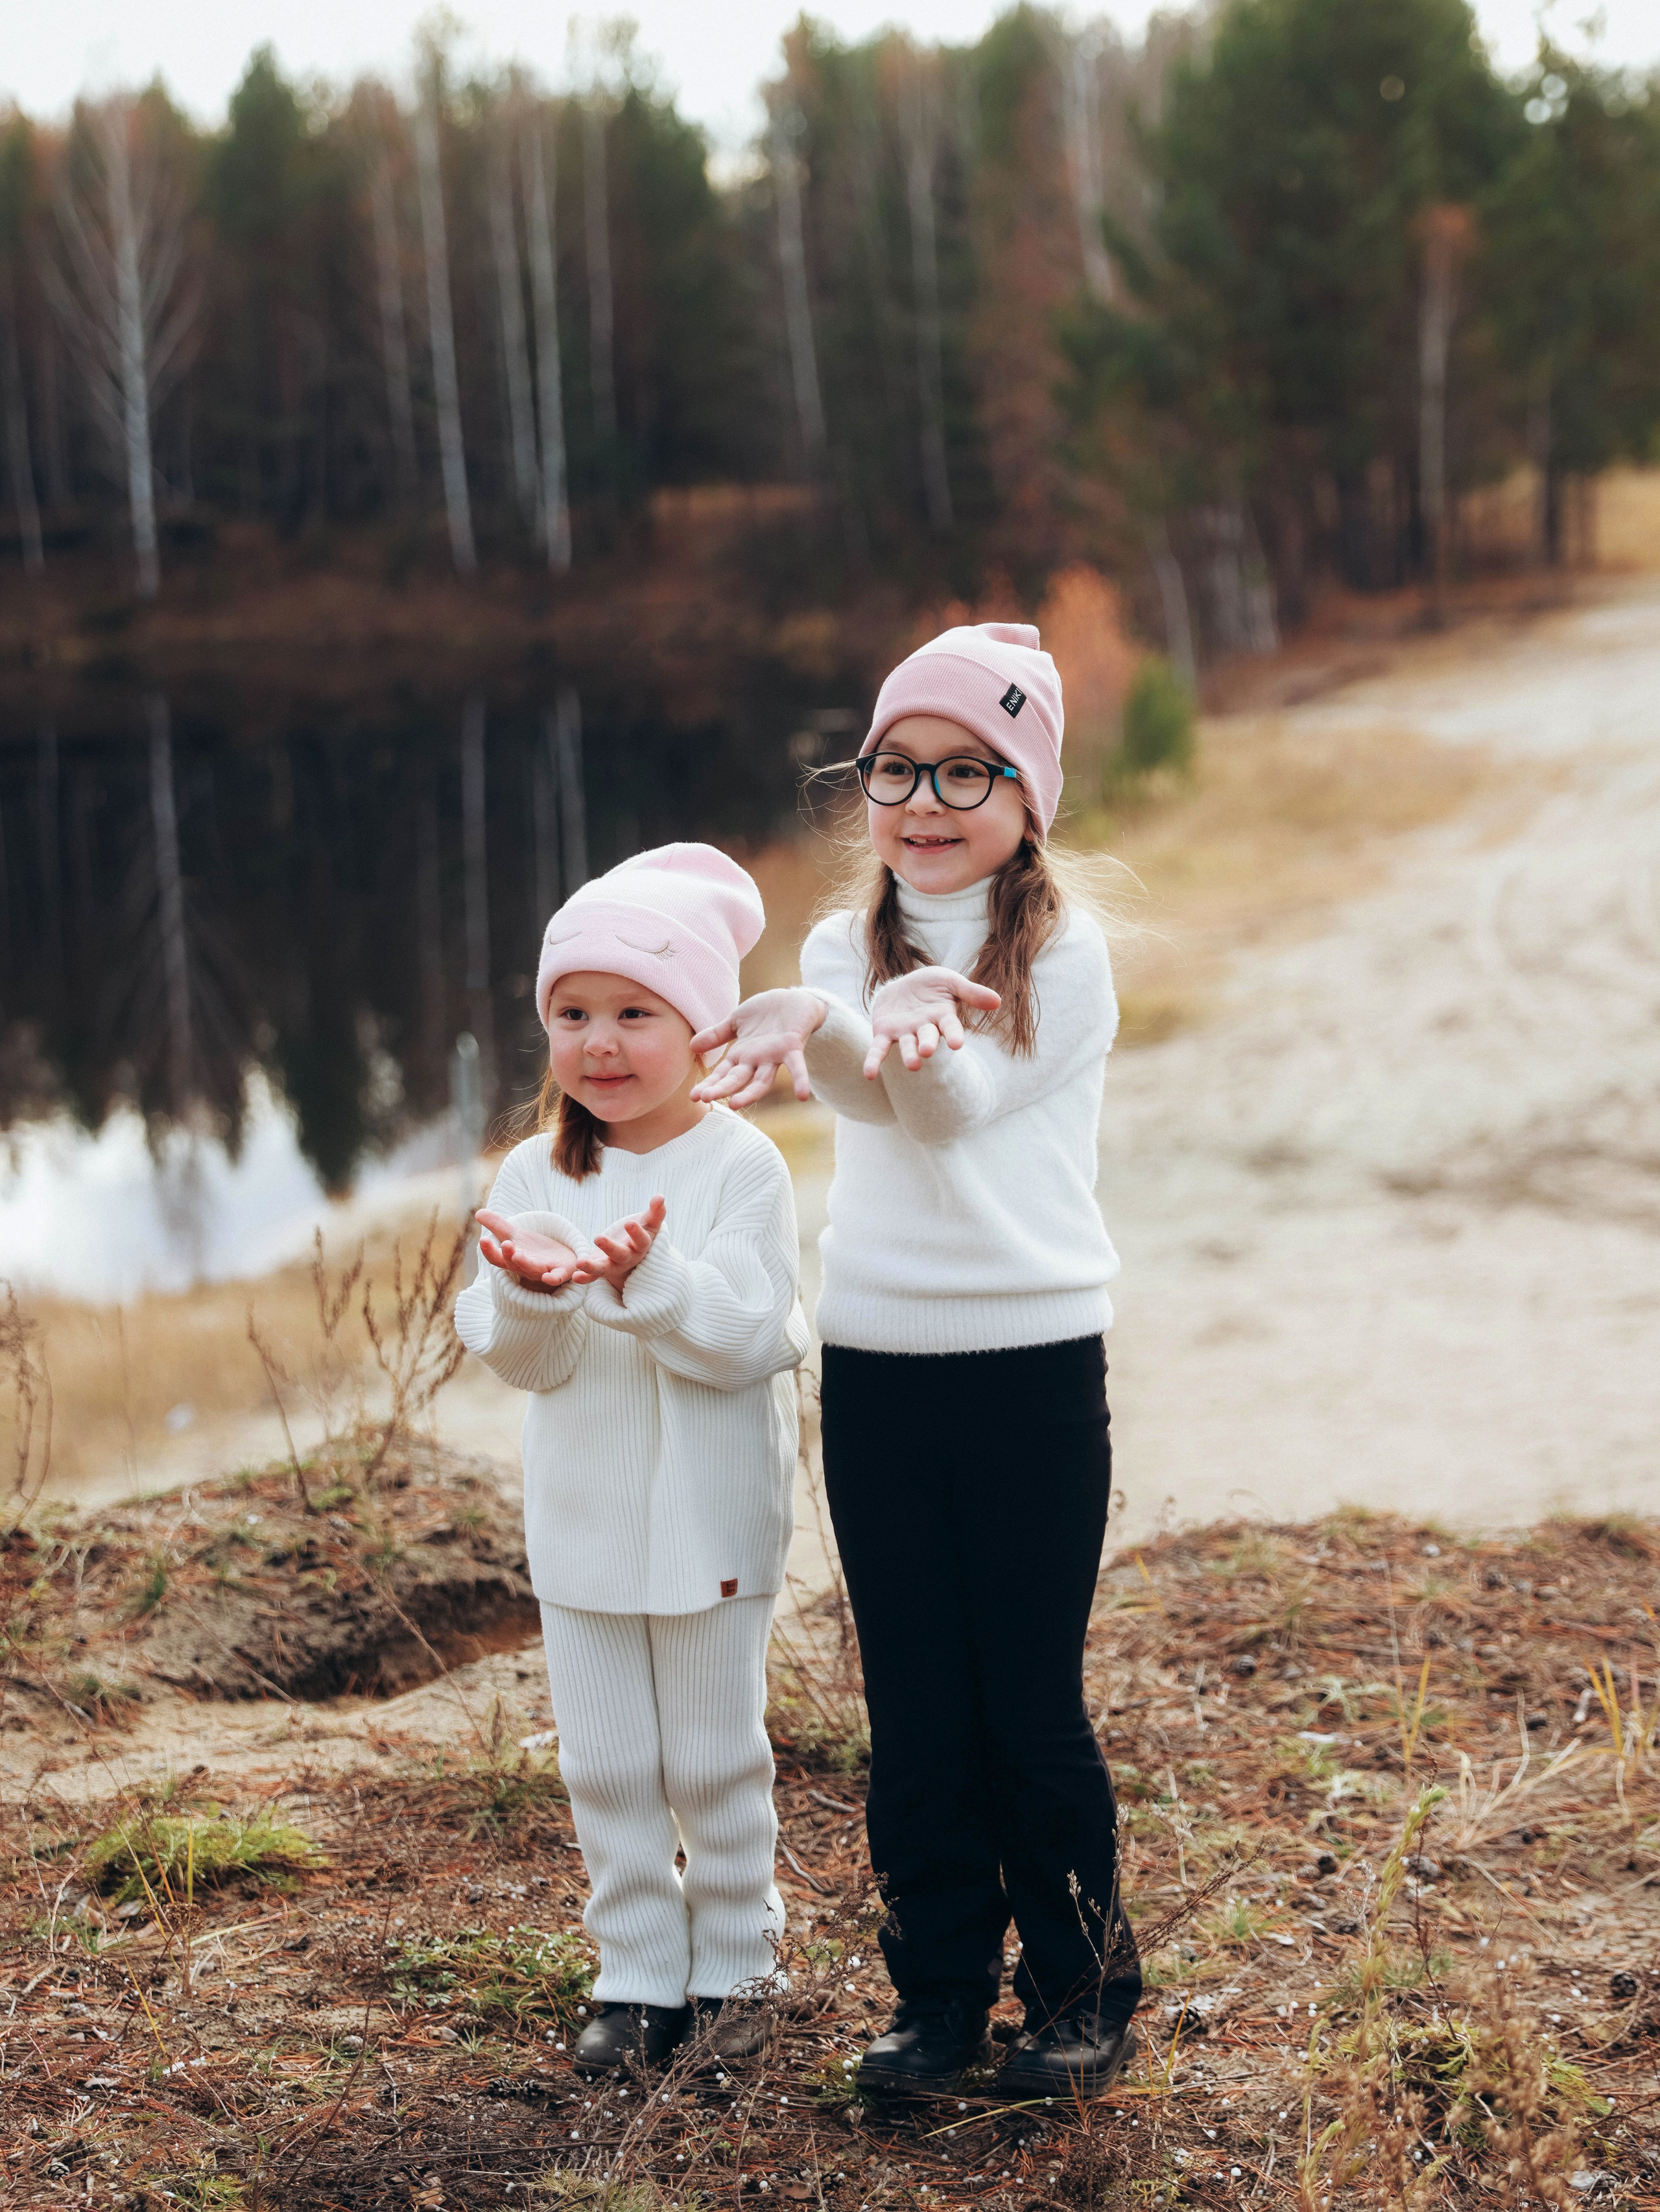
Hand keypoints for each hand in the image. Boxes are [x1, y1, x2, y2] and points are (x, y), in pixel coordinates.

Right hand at [476, 1209, 579, 1290]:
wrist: (562, 1259)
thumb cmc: (535, 1250)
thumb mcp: (516, 1236)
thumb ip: (498, 1226)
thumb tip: (478, 1212)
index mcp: (513, 1259)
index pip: (497, 1258)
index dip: (489, 1251)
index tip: (483, 1239)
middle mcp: (525, 1267)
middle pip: (513, 1264)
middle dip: (508, 1255)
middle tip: (506, 1244)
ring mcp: (543, 1271)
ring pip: (532, 1270)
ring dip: (525, 1264)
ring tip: (518, 1255)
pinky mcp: (561, 1272)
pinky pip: (556, 1278)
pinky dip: (553, 1279)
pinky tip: (548, 1278)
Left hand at [568, 1195, 666, 1293]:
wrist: (633, 1252)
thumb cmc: (642, 1233)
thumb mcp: (649, 1223)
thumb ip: (656, 1212)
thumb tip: (660, 1196)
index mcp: (641, 1246)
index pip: (642, 1241)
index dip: (637, 1233)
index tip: (630, 1223)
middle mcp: (628, 1258)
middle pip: (621, 1255)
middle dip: (610, 1248)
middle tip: (598, 1237)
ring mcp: (614, 1265)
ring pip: (604, 1268)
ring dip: (592, 1267)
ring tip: (580, 1262)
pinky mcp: (601, 1268)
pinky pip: (593, 1276)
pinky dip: (584, 1278)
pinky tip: (575, 1276)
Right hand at [691, 988, 827, 1108]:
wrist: (794, 1000)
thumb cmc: (765, 1012)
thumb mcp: (736, 1021)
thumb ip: (716, 1035)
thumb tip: (692, 1046)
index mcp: (742, 1055)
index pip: (722, 1074)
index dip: (709, 1084)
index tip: (693, 1096)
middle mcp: (757, 1060)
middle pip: (737, 1079)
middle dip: (721, 1089)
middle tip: (705, 1098)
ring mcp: (774, 1056)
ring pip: (762, 1080)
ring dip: (750, 1093)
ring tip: (735, 1104)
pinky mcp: (793, 1047)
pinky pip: (797, 1066)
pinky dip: (800, 1080)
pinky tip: (801, 1096)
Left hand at [865, 966, 1001, 1077]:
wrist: (902, 986)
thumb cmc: (931, 985)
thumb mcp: (950, 981)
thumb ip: (971, 992)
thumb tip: (997, 1001)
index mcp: (942, 1017)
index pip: (951, 1027)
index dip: (954, 1035)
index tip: (957, 1044)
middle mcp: (924, 1029)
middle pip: (927, 1038)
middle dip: (927, 1044)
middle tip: (927, 1051)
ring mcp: (904, 1033)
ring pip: (907, 1046)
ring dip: (909, 1055)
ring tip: (912, 1065)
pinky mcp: (884, 1034)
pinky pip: (879, 1050)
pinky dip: (873, 1062)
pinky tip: (868, 1075)